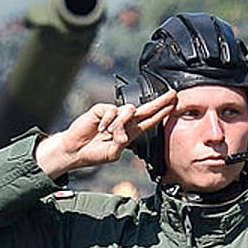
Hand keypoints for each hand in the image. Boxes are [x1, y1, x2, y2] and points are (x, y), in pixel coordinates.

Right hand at [34, 90, 175, 177]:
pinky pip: (111, 111)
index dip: (161, 113)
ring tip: (109, 133)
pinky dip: (107, 121)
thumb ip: (121, 143)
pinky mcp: (101, 110)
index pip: (149, 120)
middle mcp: (124, 121)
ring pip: (128, 111)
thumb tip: (123, 133)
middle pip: (145, 109)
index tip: (173, 104)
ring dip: (122, 123)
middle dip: (160, 101)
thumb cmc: (94, 153)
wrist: (74, 150)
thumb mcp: (113, 153)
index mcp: (130, 132)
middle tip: (172, 94)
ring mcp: (113, 115)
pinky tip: (100, 129)